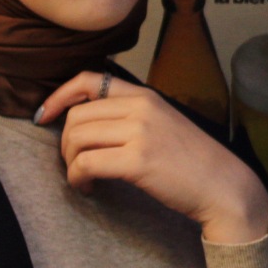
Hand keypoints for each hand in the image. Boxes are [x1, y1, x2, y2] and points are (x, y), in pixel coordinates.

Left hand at [35, 71, 267, 242]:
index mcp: (146, 96)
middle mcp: (141, 108)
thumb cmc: (192, 161)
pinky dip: (78, 179)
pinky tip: (89, 188)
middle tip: (75, 163)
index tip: (44, 116)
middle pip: (76, 116)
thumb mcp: (163, 123)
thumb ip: (131, 116)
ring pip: (76, 140)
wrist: (222, 185)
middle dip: (65, 143)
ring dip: (71, 164)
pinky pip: (86, 164)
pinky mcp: (137, 161)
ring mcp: (140, 133)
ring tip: (84, 178)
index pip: (89, 80)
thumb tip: (85, 123)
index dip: (59, 96)